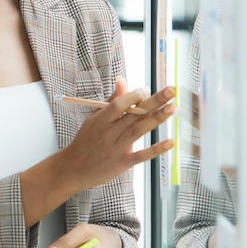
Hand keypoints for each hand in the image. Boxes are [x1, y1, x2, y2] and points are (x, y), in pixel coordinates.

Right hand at [57, 77, 175, 193]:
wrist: (74, 168)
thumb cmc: (86, 141)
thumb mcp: (94, 118)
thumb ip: (111, 100)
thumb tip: (122, 79)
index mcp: (100, 120)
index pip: (118, 105)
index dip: (133, 96)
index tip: (146, 89)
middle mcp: (108, 132)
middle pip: (134, 114)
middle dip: (154, 101)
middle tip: (170, 91)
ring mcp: (116, 148)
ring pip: (138, 130)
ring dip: (157, 119)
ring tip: (172, 108)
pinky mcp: (122, 162)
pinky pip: (141, 155)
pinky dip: (155, 149)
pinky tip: (170, 142)